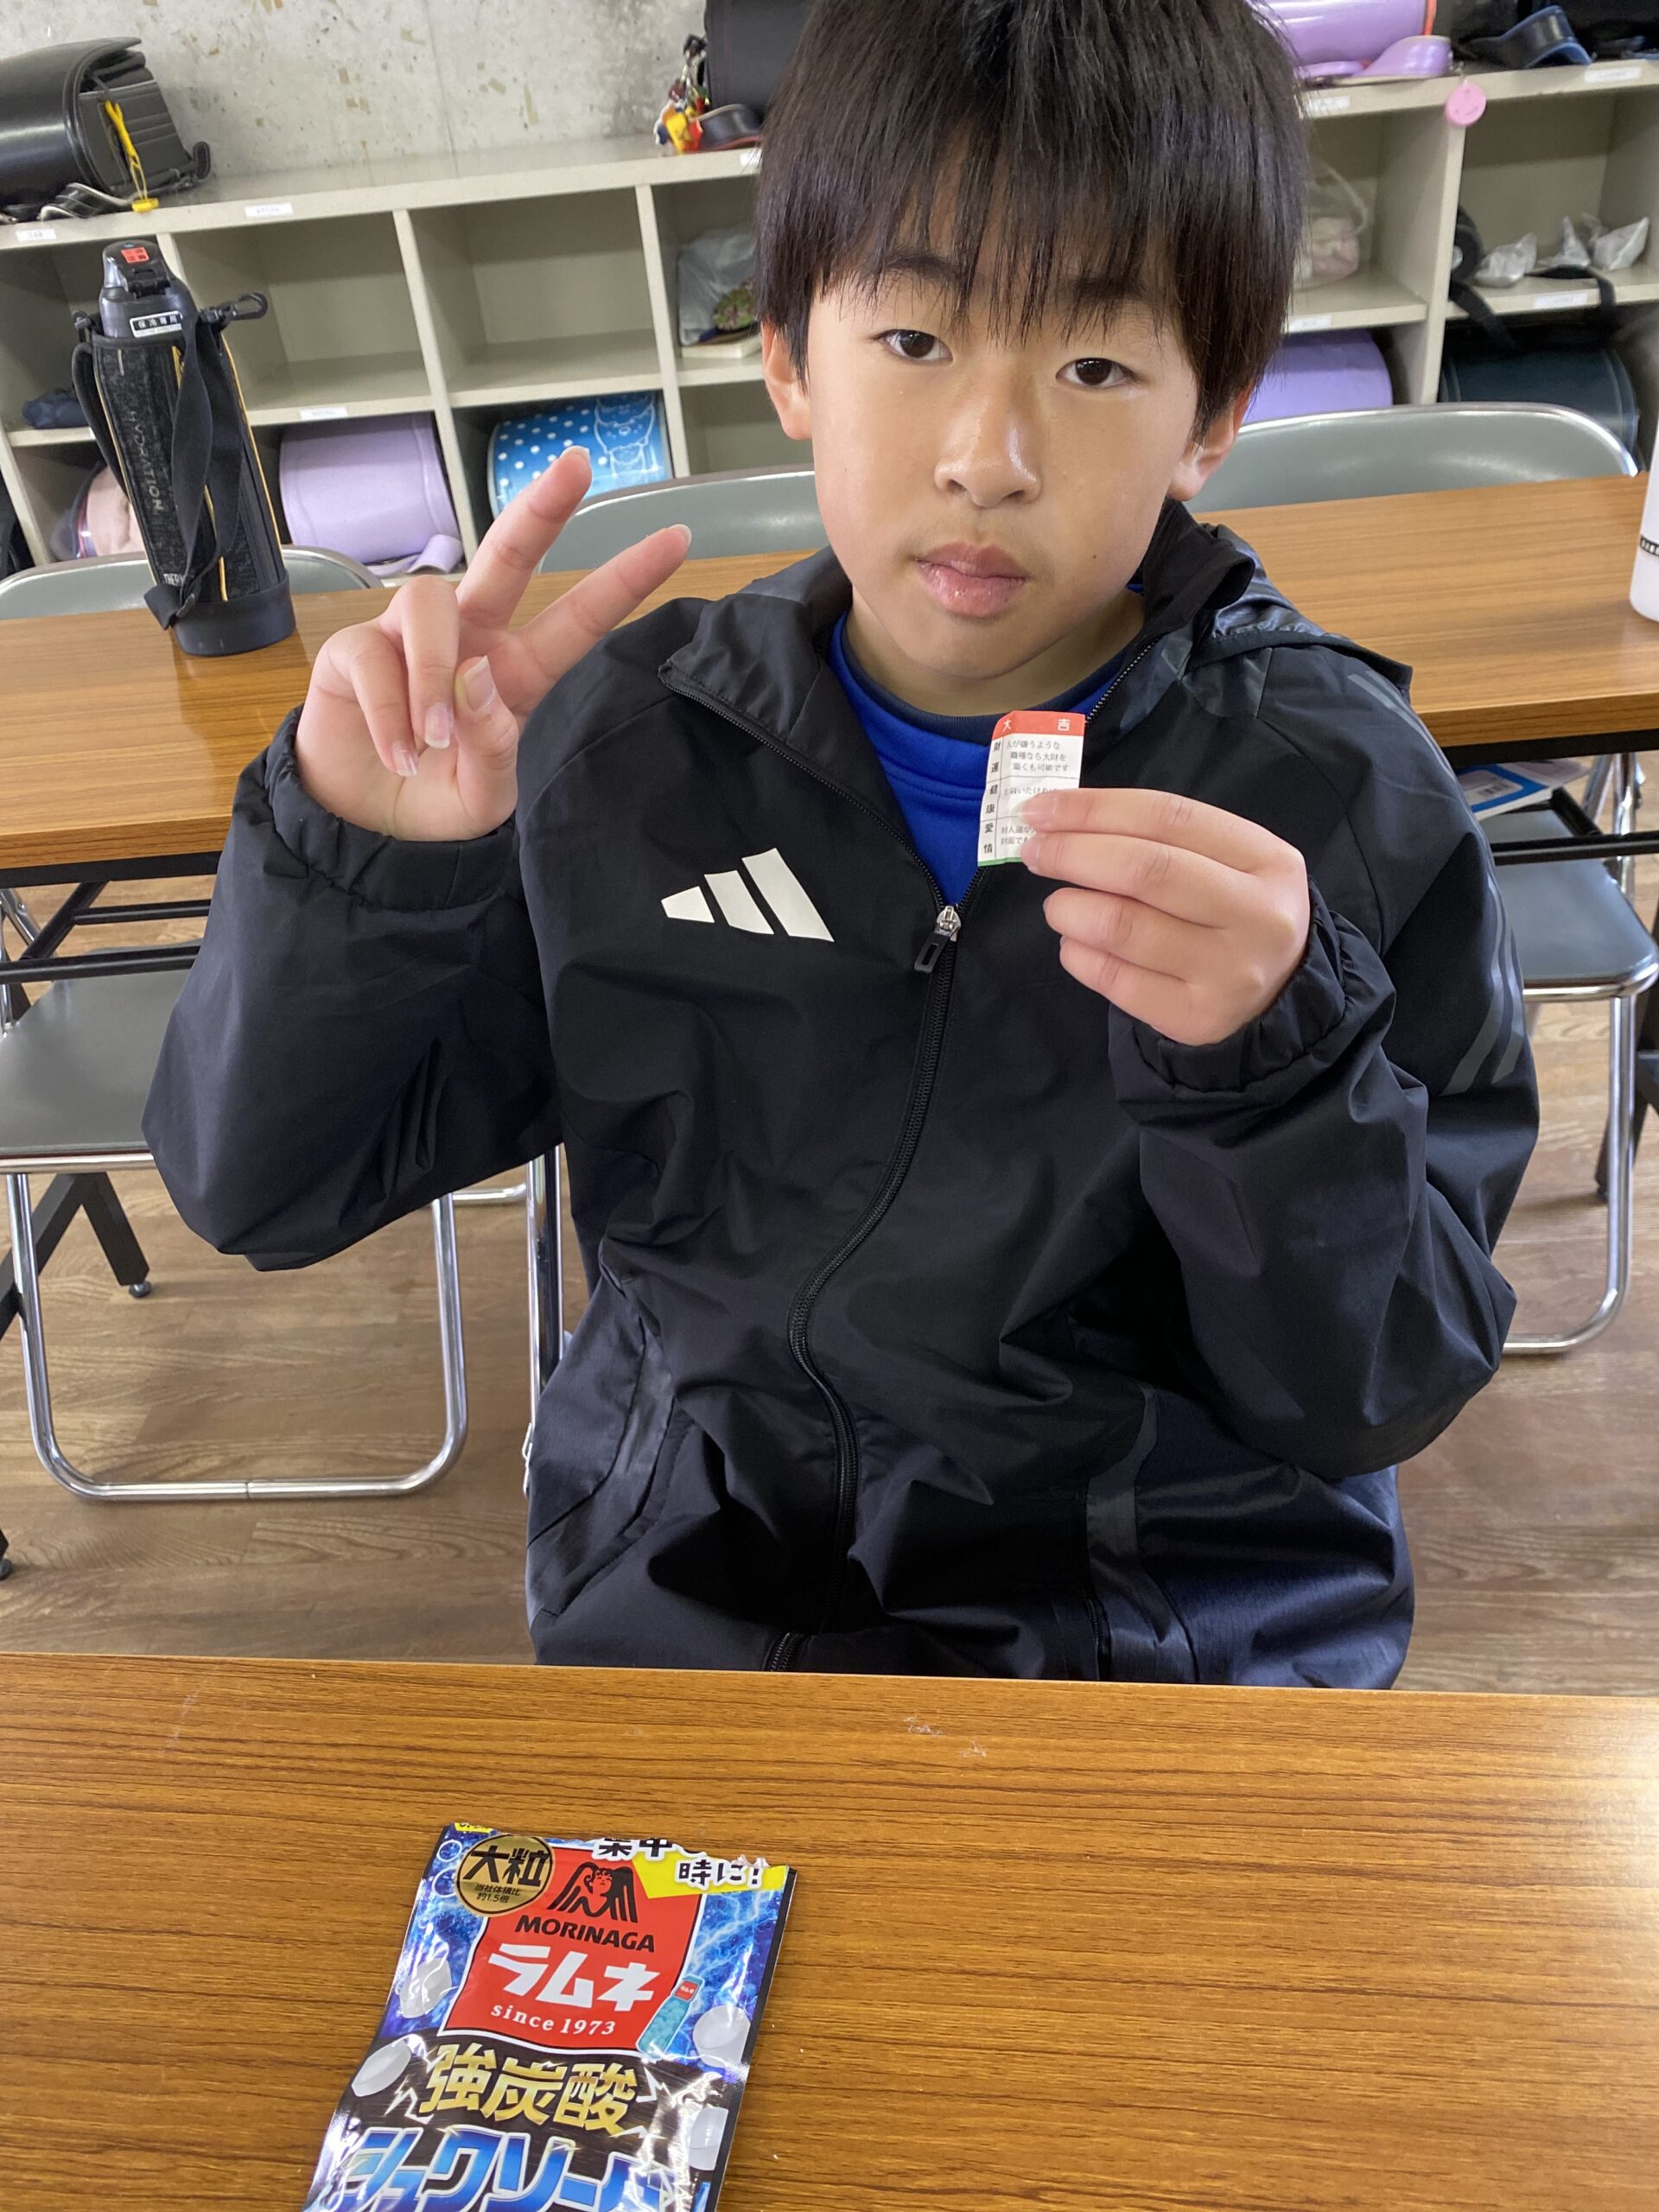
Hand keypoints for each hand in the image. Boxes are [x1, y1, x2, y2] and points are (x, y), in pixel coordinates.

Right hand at [293, 447, 690, 839]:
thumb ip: (495, 749)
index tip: (679, 537)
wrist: (364, 829)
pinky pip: (376, 659)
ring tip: (432, 741)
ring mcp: (407, 637)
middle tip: (577, 467)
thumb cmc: (435, 799)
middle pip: (506, 555)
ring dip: (435, 674)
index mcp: (516, 669)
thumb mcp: (484, 795)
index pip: (578, 619)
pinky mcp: (353, 650)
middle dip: (542, 510)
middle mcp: (469, 637)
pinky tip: (398, 754)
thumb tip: (477, 681)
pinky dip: (390, 714)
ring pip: (430, 605)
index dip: (624, 579)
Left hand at [1018, 787, 1311, 1046]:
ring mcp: (1228, 971)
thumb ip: (1159, 839)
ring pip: (1124, 927)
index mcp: (1266, 859)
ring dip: (1070, 909)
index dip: (1094, 809)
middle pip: (1146, 870)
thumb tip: (1062, 822)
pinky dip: (1079, 955)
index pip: (1168, 816)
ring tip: (1058, 906)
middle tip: (1035, 853)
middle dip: (1073, 854)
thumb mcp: (1227, 865)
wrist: (1279, 1000)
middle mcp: (1256, 914)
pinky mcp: (1196, 1018)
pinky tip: (1075, 945)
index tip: (1040, 810)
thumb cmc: (1234, 916)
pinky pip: (1116, 981)